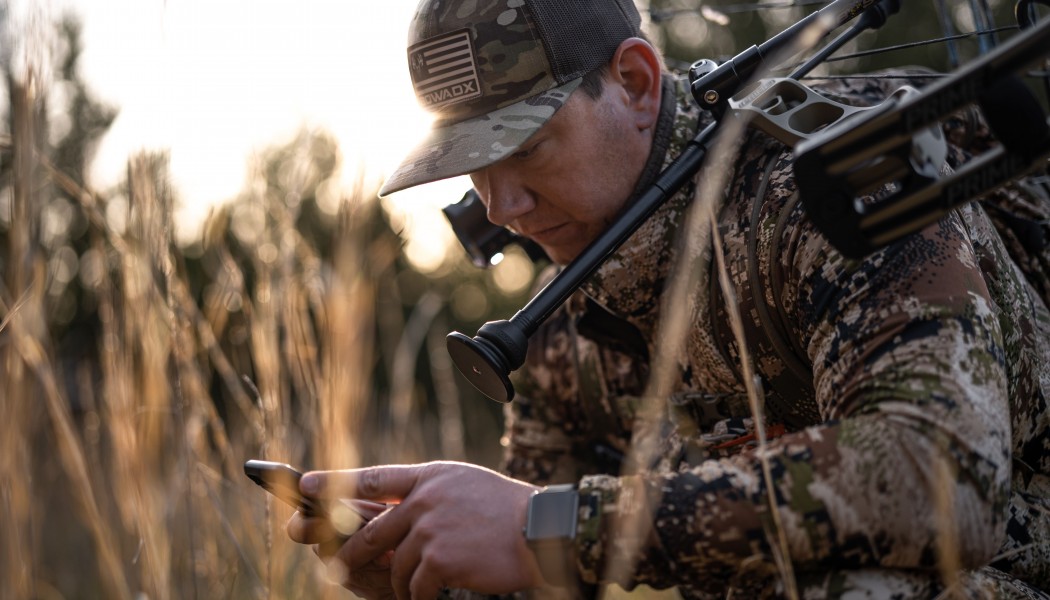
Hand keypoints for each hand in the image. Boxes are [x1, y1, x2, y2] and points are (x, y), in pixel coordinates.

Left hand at [287, 461, 544, 598]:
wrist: (541, 529)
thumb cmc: (507, 511)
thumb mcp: (465, 485)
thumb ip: (429, 494)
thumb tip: (395, 512)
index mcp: (430, 476)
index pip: (372, 477)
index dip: (335, 482)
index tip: (303, 485)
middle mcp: (425, 498)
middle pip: (370, 529)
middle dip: (349, 552)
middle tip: (336, 567)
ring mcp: (430, 528)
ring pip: (393, 564)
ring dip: (398, 582)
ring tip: (407, 591)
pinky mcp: (439, 558)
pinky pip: (413, 586)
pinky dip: (416, 597)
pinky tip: (426, 599)